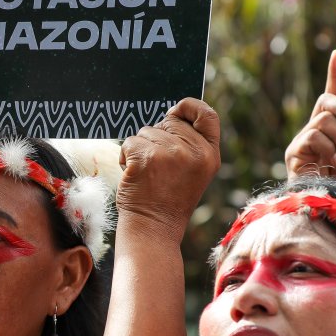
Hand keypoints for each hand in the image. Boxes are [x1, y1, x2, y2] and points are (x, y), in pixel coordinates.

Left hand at [118, 98, 220, 242]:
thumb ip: (190, 144)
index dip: (189, 107)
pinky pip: (129, 142)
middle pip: (169, 122)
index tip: (175, 112)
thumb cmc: (168, 200)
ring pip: (146, 132)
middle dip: (157, 138)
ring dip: (140, 149)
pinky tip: (134, 175)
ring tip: (148, 174)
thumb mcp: (193, 171)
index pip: (207, 114)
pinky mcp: (147, 156)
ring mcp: (171, 153)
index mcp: (210, 154)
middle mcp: (194, 152)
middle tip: (158, 167)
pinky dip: (125, 157)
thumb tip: (171, 115)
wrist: (153, 228)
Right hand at [284, 50, 335, 188]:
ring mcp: (304, 139)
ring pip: (324, 119)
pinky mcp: (295, 151)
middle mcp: (317, 128)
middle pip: (328, 99)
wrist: (329, 208)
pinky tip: (335, 162)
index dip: (335, 73)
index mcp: (334, 127)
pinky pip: (314, 136)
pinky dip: (330, 148)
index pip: (334, 94)